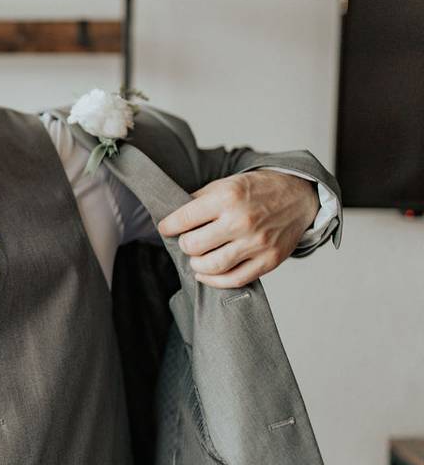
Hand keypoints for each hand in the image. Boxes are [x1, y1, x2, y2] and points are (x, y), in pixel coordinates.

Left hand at [157, 170, 318, 287]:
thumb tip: (173, 219)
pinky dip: (214, 281)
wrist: (299, 196)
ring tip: (196, 258)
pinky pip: (234, 280)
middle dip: (185, 245)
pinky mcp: (268, 261)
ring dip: (197, 265)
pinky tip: (206, 274)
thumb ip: (199, 201)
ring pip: (211, 266)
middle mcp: (241, 221)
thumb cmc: (257, 190)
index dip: (168, 226)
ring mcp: (256, 243)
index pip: (183, 219)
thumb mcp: (226, 184)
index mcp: (227, 197)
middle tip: (187, 242)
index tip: (166, 228)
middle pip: (194, 246)